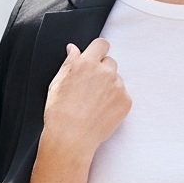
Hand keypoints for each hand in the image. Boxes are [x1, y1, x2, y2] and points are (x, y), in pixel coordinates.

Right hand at [42, 39, 129, 158]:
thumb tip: (74, 49)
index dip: (98, 52)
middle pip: (110, 62)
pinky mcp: (125, 102)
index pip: (101, 45)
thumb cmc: (60, 112)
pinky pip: (123, 95)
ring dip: (109, 87)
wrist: (71, 137)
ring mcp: (117, 87)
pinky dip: (115, 102)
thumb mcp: (57, 82)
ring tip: (94, 104)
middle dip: (103, 71)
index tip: (95, 60)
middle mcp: (105, 72)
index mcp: (87, 63)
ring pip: (117, 80)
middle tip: (91, 88)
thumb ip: (69, 62)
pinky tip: (101, 112)